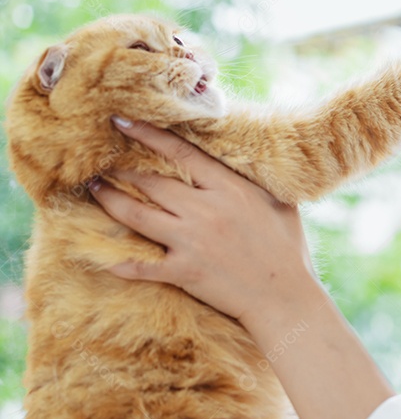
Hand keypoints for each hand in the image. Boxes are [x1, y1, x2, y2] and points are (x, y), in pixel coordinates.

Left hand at [89, 116, 315, 327]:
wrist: (285, 297)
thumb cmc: (288, 249)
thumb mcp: (280, 203)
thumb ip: (257, 180)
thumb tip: (247, 158)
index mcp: (230, 189)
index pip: (182, 153)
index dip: (149, 135)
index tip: (123, 121)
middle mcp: (206, 210)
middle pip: (153, 182)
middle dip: (122, 168)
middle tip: (100, 159)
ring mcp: (192, 241)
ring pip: (139, 216)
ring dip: (111, 201)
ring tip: (94, 188)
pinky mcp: (185, 272)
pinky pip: (143, 266)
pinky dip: (123, 263)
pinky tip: (106, 258)